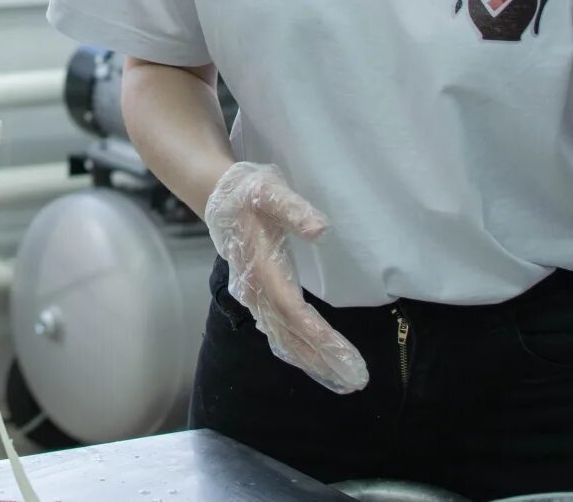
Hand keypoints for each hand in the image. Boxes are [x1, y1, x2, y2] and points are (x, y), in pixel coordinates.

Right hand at [203, 161, 368, 393]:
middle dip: (321, 358)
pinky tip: (314, 362)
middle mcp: (254, 289)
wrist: (217, 196)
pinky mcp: (257, 296)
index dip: (316, 333)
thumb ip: (294, 209)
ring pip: (282, 337)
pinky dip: (297, 351)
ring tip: (343, 381)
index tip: (342, 352)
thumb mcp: (270, 191)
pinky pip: (277, 331)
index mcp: (260, 266)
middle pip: (288, 332)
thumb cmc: (248, 192)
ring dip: (311, 360)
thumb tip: (321, 230)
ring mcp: (253, 296)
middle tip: (355, 380)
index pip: (291, 308)